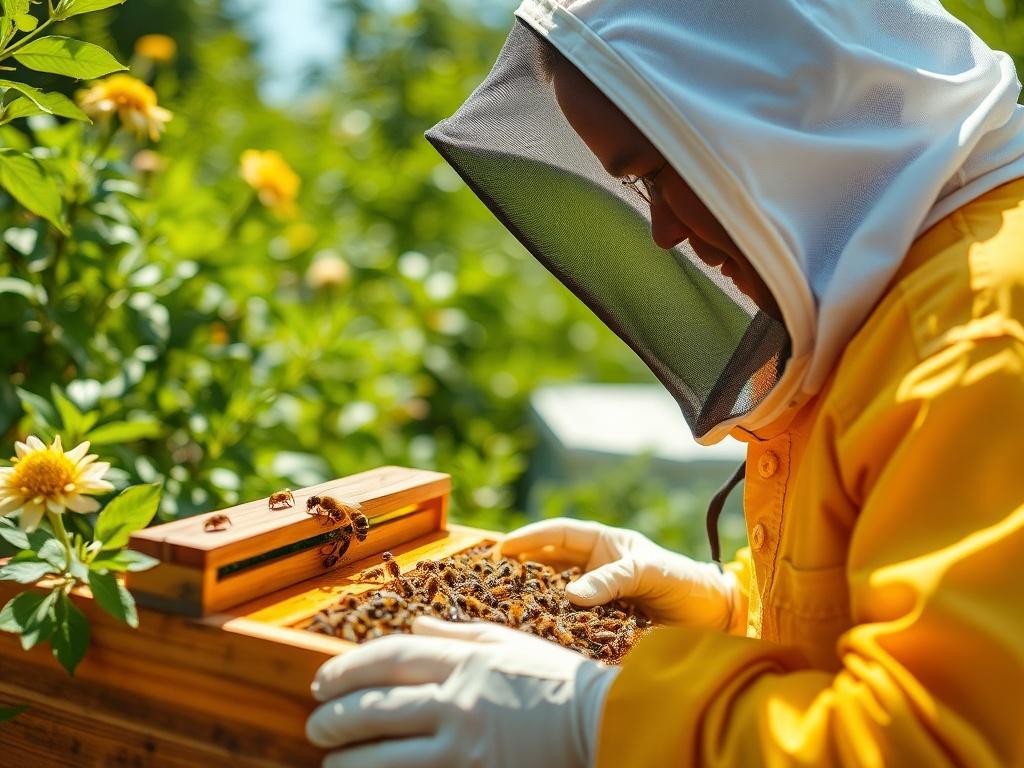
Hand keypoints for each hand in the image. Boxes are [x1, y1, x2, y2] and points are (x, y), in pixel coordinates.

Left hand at [307, 617, 616, 767]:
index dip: (347, 670)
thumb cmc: (556, 680)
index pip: (388, 659)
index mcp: (465, 661)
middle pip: (375, 709)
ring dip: (348, 762)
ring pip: (383, 757)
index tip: (321, 683)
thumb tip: (413, 626)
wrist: (602, 726)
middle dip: (335, 719)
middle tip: (316, 726)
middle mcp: (457, 703)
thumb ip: (456, 634)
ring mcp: (463, 749)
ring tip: (332, 763)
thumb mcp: (507, 643)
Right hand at [501, 518, 739, 629]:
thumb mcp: (649, 572)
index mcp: (605, 544)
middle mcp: (595, 568)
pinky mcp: (600, 625)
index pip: (560, 534)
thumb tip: (570, 594)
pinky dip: (554, 625)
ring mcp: (596, 597)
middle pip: (550, 563)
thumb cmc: (684, 582)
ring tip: (505, 606)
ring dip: (534, 598)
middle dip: (522, 568)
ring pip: (556, 594)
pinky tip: (537, 633)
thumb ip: (612, 580)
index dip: (530, 538)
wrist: (712, 619)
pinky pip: (571, 622)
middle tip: (491, 578)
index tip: (503, 547)